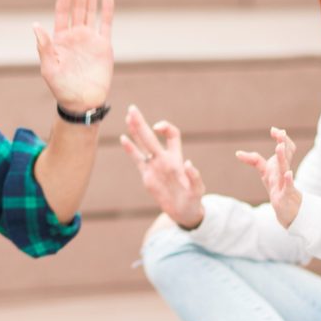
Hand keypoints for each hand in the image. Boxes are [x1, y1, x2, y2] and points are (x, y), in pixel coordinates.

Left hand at [33, 0, 114, 111]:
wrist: (82, 104)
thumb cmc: (61, 89)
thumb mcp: (48, 68)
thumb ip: (44, 47)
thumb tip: (36, 25)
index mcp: (60, 39)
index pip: (62, 11)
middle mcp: (75, 35)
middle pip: (78, 6)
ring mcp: (90, 39)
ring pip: (91, 10)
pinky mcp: (104, 46)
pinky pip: (106, 24)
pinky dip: (107, 9)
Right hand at [120, 105, 205, 229]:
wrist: (183, 211)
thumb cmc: (193, 200)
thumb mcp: (197, 190)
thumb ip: (194, 177)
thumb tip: (189, 163)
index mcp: (176, 159)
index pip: (172, 135)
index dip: (165, 128)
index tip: (156, 128)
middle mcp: (164, 159)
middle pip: (151, 136)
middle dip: (141, 123)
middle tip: (132, 109)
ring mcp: (154, 166)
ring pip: (143, 144)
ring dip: (135, 131)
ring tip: (128, 116)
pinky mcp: (146, 176)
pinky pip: (137, 159)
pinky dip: (130, 149)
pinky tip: (123, 138)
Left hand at [236, 127, 301, 227]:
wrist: (288, 208)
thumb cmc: (277, 186)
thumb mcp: (265, 171)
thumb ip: (254, 160)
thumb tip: (237, 153)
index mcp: (280, 164)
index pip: (284, 148)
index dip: (280, 138)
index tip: (273, 129)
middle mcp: (283, 171)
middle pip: (285, 155)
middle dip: (283, 143)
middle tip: (279, 133)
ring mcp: (285, 182)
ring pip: (285, 168)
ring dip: (282, 157)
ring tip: (279, 147)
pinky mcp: (286, 194)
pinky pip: (288, 186)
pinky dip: (288, 180)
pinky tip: (288, 173)